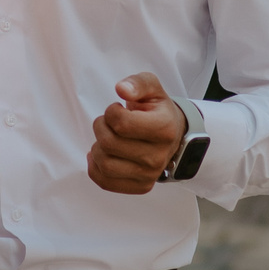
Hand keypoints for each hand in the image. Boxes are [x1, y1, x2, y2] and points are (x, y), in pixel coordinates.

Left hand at [88, 72, 187, 193]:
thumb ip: (137, 83)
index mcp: (164, 128)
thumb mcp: (152, 88)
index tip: (117, 108)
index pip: (122, 124)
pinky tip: (102, 154)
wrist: (173, 135)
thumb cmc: (157, 110)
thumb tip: (122, 89)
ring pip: (105, 164)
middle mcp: (159, 155)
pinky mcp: (141, 186)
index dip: (111, 112)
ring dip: (97, 147)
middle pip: (110, 144)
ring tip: (107, 138)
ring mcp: (150, 174)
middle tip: (108, 122)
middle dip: (100, 127)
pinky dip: (95, 167)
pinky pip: (105, 182)